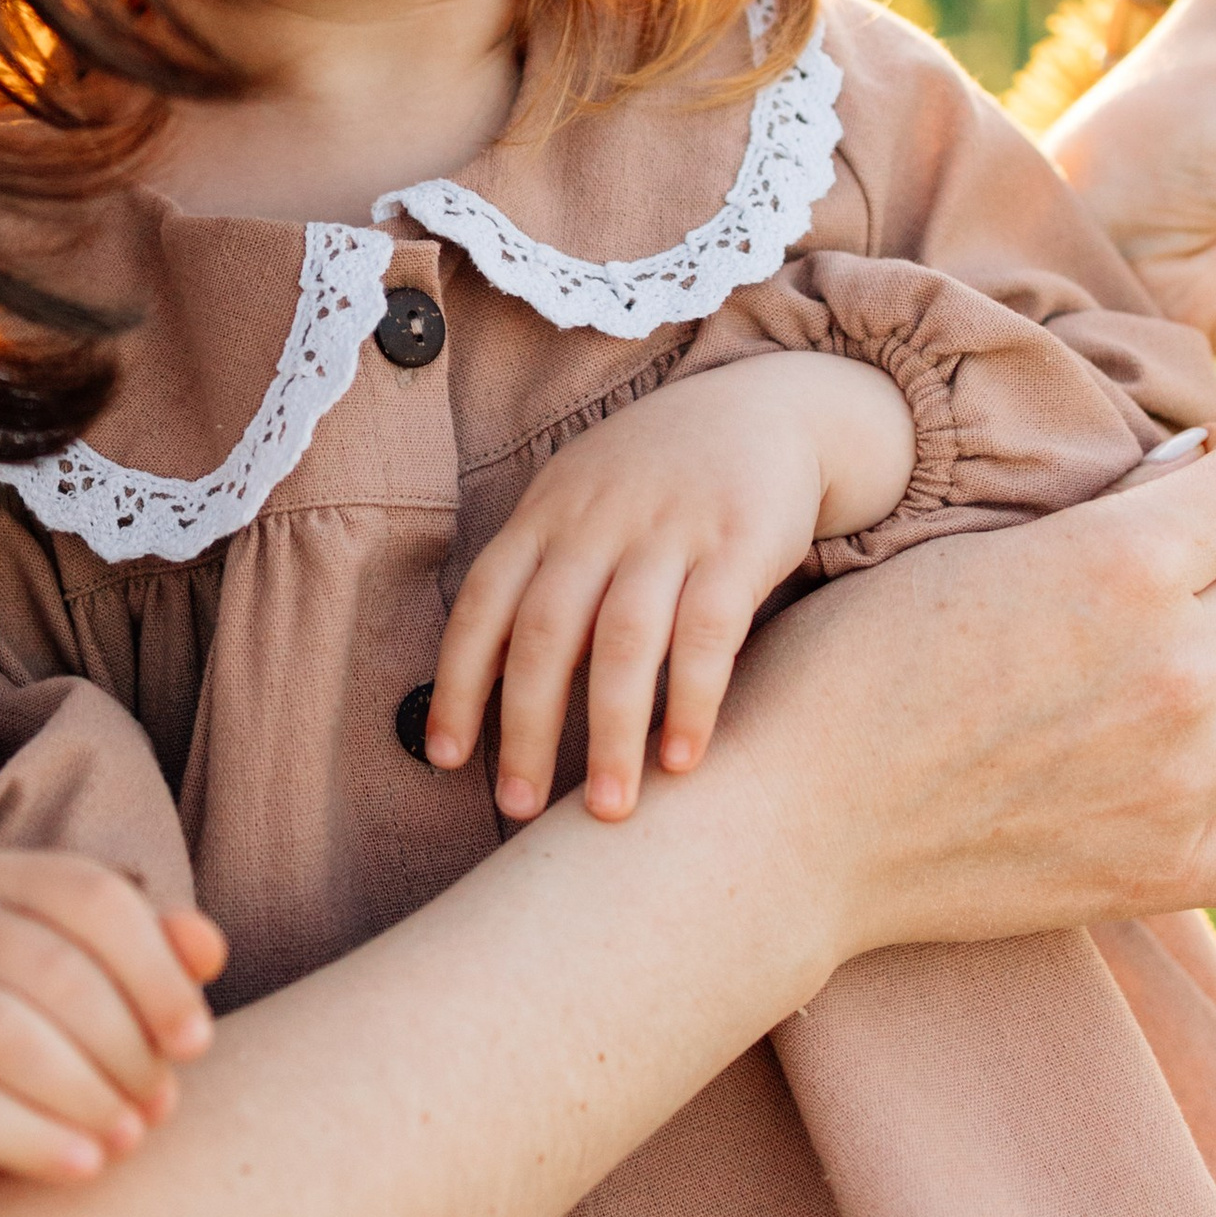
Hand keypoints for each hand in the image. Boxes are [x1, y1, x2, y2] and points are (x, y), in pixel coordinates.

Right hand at [0, 853, 225, 1183]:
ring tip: (130, 1136)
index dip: (157, 973)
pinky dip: (28, 1138)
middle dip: (124, 1045)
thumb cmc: (53, 1015)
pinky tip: (83, 1164)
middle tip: (161, 1104)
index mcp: (13, 880)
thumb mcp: (110, 973)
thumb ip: (162, 953)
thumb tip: (207, 949)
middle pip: (52, 969)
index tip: (196, 1043)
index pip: (95, 901)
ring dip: (83, 1092)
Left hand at [425, 353, 917, 824]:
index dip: (458, 683)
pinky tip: (683, 760)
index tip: (446, 759)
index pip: (483, 603)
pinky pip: (708, 632)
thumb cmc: (659, 477)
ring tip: (611, 811)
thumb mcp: (582, 500)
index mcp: (546, 515)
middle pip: (546, 632)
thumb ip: (539, 573)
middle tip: (520, 810)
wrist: (769, 406)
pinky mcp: (739, 543)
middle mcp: (597, 521)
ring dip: (612, 733)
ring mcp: (669, 530)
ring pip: (623, 641)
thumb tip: (489, 680)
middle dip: (527, 729)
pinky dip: (691, 699)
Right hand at [703, 426, 1215, 971]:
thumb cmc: (839, 665)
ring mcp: (1175, 776)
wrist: (782, 818)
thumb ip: (1090, 514)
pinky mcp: (1161, 869)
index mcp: (1120, 562)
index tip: (1192, 481)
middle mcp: (1170, 664)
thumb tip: (1189, 474)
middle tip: (1188, 569)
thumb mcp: (960, 547)